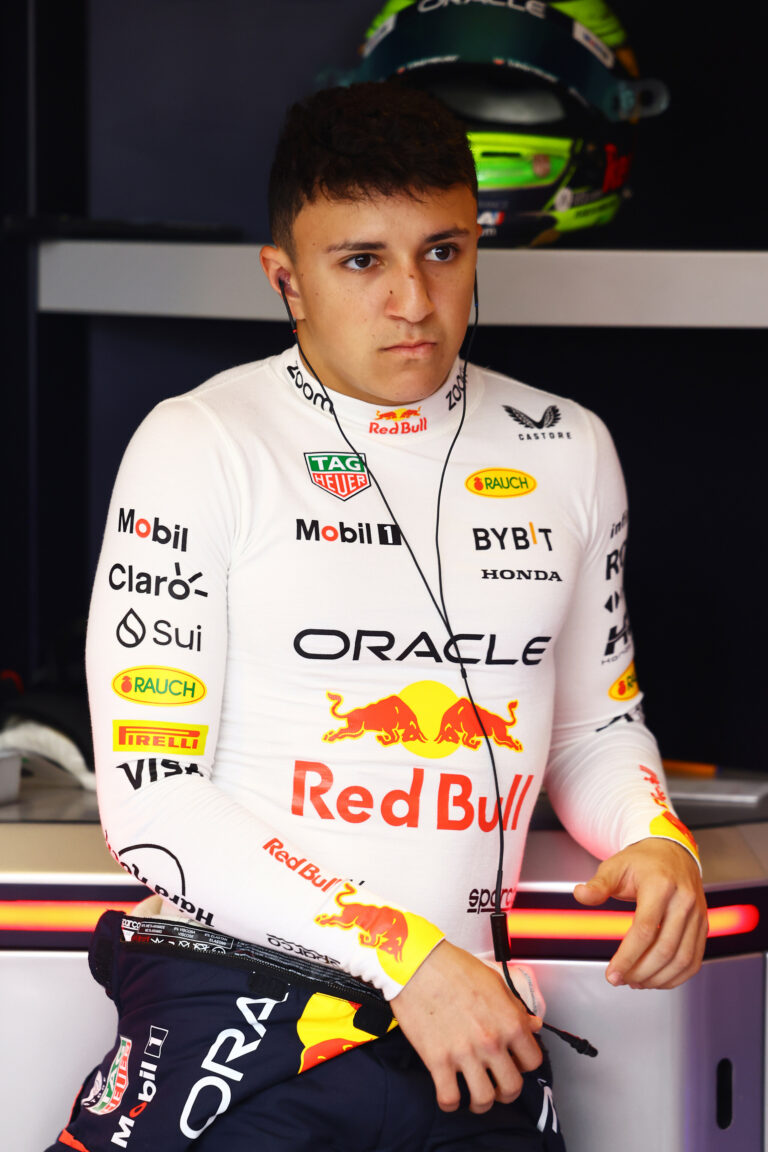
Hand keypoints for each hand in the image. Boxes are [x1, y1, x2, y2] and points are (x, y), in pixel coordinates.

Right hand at [390, 939, 542, 1113]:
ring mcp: (464, 1054)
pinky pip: (449, 1099)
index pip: (533, 1061)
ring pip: (484, 1100)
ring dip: (481, 1102)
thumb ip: (515, 1008)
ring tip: (474, 1096)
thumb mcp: (494, 982)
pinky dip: (450, 1103)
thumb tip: (533, 1025)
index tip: (514, 1062)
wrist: (418, 964)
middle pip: (512, 1088)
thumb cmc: (454, 967)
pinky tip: (450, 1094)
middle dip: (506, 1091)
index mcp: (509, 1021)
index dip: (524, 1064)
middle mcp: (491, 1042)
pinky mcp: (437, 1060)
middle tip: (496, 1085)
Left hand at [573, 837, 706, 989]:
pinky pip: (695, 959)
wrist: (673, 852)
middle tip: (621, 979)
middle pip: (665, 949)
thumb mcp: (615, 866)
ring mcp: (697, 914)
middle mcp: (683, 901)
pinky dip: (676, 976)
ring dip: (658, 978)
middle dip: (640, 971)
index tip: (612, 974)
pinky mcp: (702, 925)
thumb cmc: (642, 861)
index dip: (627, 957)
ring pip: (682, 958)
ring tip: (636, 981)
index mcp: (660, 885)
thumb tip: (580, 894)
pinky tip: (657, 979)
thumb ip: (598, 885)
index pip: (645, 930)